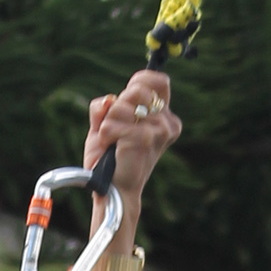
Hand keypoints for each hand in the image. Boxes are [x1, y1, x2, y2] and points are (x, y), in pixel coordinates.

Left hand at [84, 71, 179, 229]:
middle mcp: (167, 123)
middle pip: (137, 89)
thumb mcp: (106, 126)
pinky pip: (114, 122)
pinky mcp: (145, 139)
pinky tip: (111, 147)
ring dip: (109, 123)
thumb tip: (108, 100)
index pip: (159, 80)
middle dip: (118, 106)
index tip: (125, 97)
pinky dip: (105, 133)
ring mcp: (159, 131)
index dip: (139, 81)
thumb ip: (104, 108)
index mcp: (164, 118)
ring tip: (113, 141)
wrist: (112, 189)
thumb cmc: (110, 159)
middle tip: (116, 127)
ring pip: (122, 105)